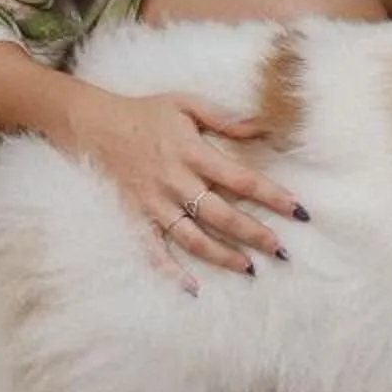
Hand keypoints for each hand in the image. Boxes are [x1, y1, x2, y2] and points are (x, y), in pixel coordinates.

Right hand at [60, 84, 305, 284]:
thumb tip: (261, 126)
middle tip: (280, 250)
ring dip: (222, 255)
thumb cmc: (146, 113)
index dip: (271, 195)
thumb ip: (224, 118)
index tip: (296, 209)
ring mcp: (155, 203)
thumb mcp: (186, 103)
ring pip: (192, 238)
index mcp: (192, 152)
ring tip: (248, 269)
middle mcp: (176, 182)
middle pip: (221, 214)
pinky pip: (153, 250)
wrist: (95, 125)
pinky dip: (170, 271)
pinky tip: (192, 288)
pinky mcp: (136, 218)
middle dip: (254, 233)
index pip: (240, 178)